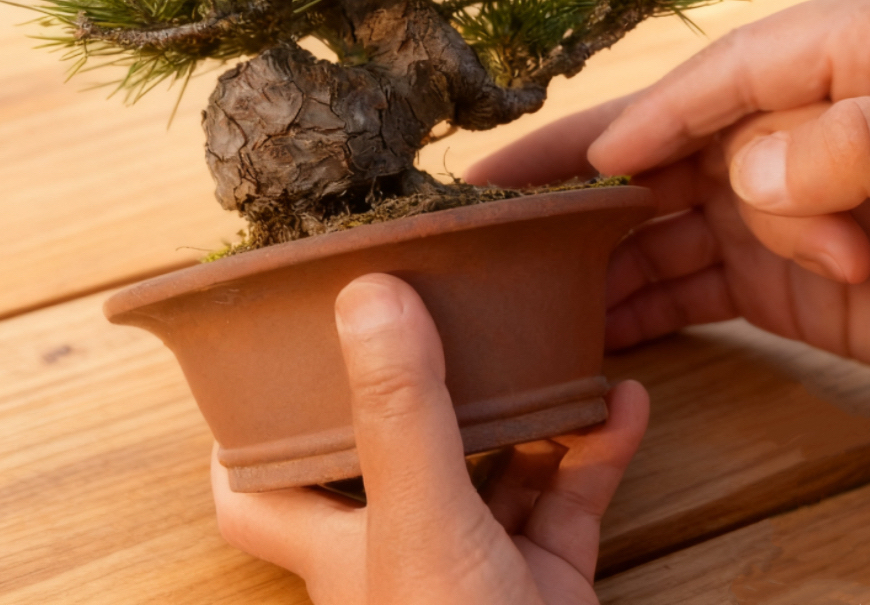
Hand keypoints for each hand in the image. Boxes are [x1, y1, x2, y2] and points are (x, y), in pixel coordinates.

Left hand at [213, 274, 648, 604]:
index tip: (259, 352)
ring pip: (491, 464)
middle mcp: (399, 549)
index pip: (258, 489)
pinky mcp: (547, 588)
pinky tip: (622, 402)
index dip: (246, 432)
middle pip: (388, 451)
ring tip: (540, 335)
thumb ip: (399, 415)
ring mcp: (476, 568)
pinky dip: (595, 450)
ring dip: (523, 404)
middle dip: (413, 384)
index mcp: (340, 545)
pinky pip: (570, 500)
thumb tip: (365, 293)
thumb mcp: (423, 526)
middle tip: (426, 304)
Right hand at [470, 0, 869, 380]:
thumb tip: (748, 175)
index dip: (636, 124)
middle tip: (486, 202)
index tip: (569, 167)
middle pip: (662, 149)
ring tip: (520, 280)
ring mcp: (785, 204)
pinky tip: (592, 324)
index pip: (710, 82)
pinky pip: (700, 284)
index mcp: (834, 51)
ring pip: (668, 222)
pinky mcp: (793, 280)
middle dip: (577, 180)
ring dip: (602, 253)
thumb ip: (866, 138)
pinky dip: (647, 305)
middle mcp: (790, 120)